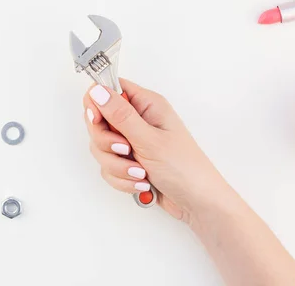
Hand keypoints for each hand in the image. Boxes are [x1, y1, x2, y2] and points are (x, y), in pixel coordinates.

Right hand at [83, 78, 228, 221]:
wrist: (197, 203)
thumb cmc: (184, 168)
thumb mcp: (149, 139)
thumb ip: (120, 115)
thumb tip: (97, 90)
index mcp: (146, 105)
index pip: (109, 90)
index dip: (97, 104)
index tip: (97, 121)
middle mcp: (138, 120)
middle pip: (99, 122)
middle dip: (107, 143)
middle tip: (125, 150)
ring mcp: (133, 142)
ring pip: (102, 148)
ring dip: (117, 166)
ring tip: (140, 174)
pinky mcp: (130, 162)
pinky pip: (109, 167)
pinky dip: (121, 178)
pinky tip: (141, 183)